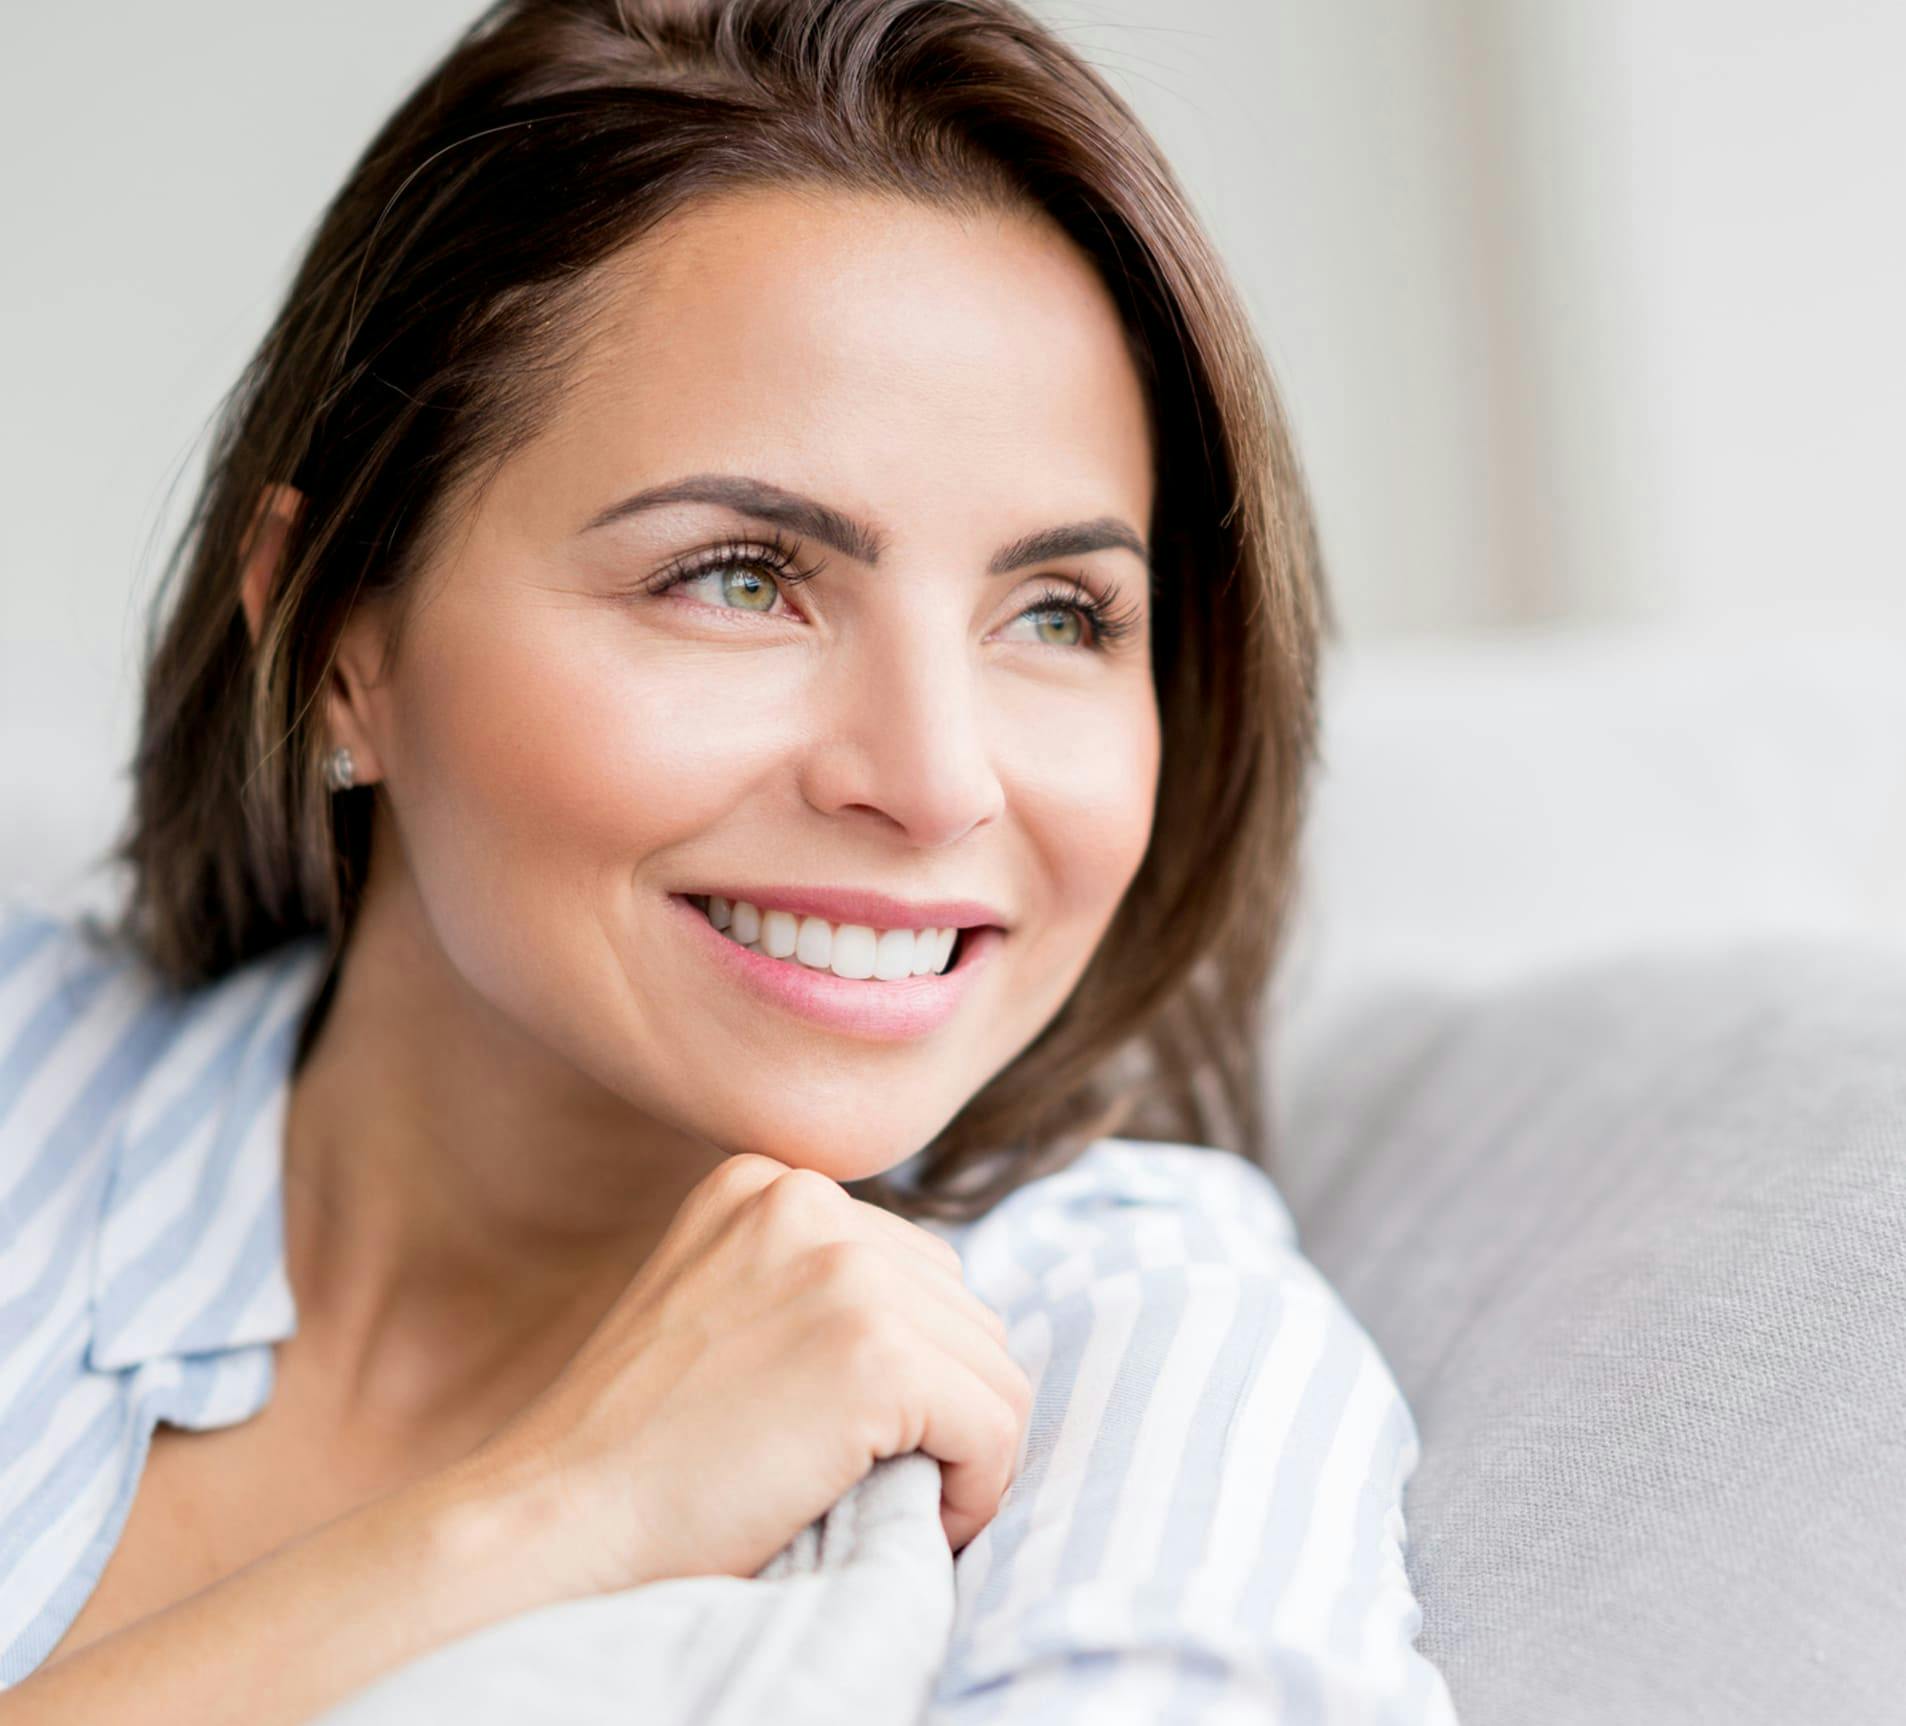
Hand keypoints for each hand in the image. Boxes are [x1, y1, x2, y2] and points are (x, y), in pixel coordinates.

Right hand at [453, 1153, 1032, 1600]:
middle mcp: (807, 1201)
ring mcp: (842, 1269)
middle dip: (945, 1404)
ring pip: (994, 1368)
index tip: (860, 1440)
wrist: (555, 1526)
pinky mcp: (873, 1352)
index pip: (914, 1267)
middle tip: (883, 1481)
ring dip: (965, 1448)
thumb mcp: (716, 1311)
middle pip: (963, 1309)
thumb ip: (806, 1285)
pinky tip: (919, 1520)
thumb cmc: (636, 1452)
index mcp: (765, 1185)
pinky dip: (979, 1489)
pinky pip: (998, 1425)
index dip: (913, 1368)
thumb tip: (944, 1324)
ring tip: (892, 1501)